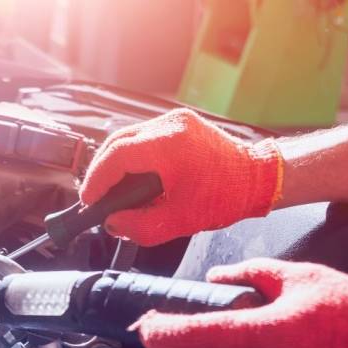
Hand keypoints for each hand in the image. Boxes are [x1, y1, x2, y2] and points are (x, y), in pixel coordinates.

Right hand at [79, 108, 281, 246]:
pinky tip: (132, 178)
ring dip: (116, 163)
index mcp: (169, 145)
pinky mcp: (180, 124)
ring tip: (112, 190)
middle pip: (118, 142)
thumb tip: (113, 223)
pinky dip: (133, 157)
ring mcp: (176, 121)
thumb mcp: (179, 221)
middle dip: (101, 171)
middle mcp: (171, 125)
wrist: (258, 178)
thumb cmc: (227, 196)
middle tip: (95, 196)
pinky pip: (145, 138)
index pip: (117, 156)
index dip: (97, 179)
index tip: (89, 198)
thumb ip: (139, 226)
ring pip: (129, 138)